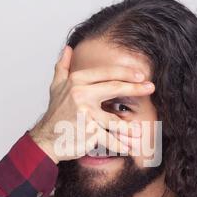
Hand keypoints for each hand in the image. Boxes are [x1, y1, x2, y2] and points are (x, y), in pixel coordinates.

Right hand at [29, 45, 154, 163]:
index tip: (141, 75)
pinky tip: (131, 148)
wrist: (45, 139)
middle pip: (114, 88)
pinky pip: (109, 138)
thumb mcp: (56, 86)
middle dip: (136, 87)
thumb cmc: (54, 113)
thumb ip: (63, 66)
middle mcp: (81, 94)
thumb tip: (68, 49)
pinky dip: (120, 144)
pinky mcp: (88, 132)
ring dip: (130, 125)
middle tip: (151, 87)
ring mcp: (85, 114)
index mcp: (76, 81)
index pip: (106, 73)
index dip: (126, 73)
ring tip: (142, 130)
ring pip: (114, 118)